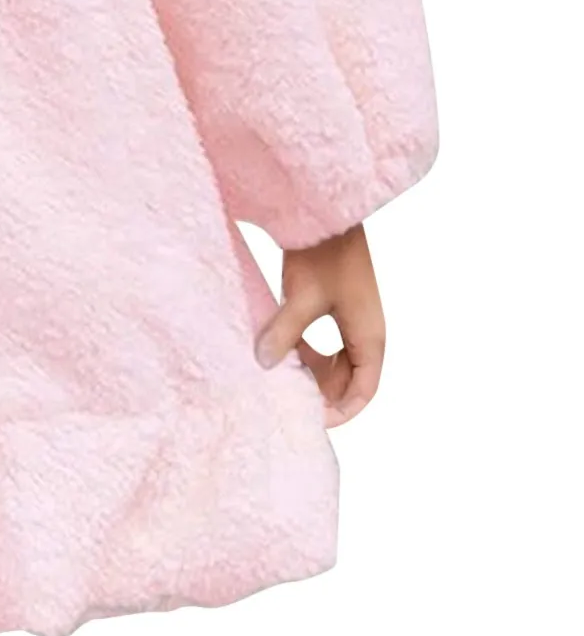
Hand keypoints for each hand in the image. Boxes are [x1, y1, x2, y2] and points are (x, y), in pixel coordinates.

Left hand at [254, 221, 383, 428]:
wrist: (326, 213)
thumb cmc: (325, 252)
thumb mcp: (302, 295)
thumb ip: (286, 332)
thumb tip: (266, 364)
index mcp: (369, 337)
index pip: (363, 392)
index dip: (340, 412)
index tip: (311, 421)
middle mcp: (365, 333)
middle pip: (348, 381)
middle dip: (320, 393)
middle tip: (285, 400)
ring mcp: (351, 319)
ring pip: (334, 363)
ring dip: (310, 371)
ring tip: (278, 376)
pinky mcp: (335, 306)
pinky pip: (324, 342)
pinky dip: (304, 350)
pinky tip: (278, 347)